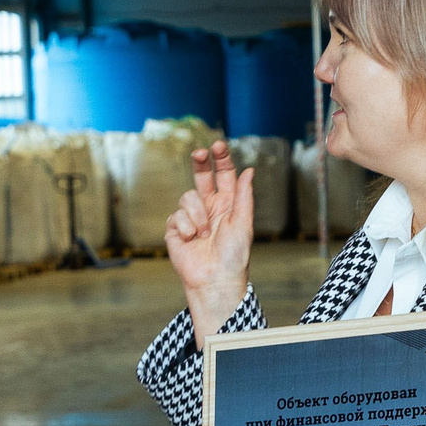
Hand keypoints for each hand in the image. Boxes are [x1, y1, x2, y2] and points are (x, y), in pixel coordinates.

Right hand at [165, 140, 253, 344]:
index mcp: (229, 203)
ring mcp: (192, 217)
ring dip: (197, 215)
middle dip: (200, 163)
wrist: (214, 280)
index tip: (218, 145)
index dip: (221, 159)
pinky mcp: (175, 229)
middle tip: (199, 153)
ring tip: (204, 234)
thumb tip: (249, 170)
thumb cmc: (233, 256)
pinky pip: (176, 216)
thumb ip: (244, 196)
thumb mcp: (243, 223)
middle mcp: (209, 207)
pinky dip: (185, 228)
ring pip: (188, 197)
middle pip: (202, 176)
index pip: (224, 174)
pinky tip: (191, 240)